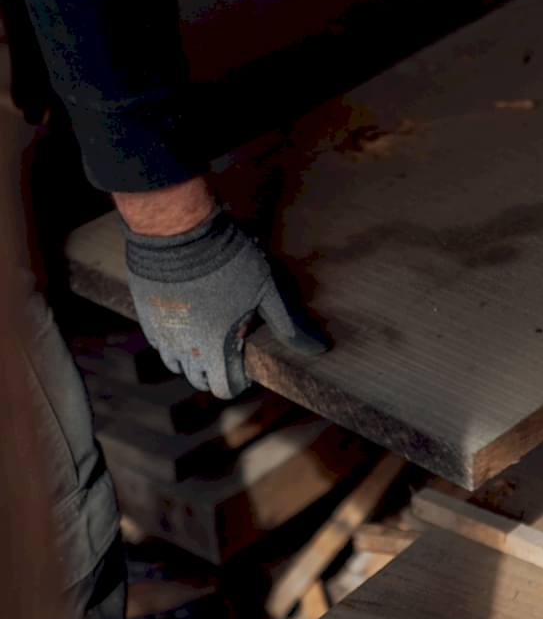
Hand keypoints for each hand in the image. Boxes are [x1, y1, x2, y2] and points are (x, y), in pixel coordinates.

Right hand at [124, 207, 327, 397]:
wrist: (178, 230)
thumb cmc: (227, 259)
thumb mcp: (267, 290)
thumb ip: (290, 325)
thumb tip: (320, 350)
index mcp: (216, 349)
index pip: (225, 389)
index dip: (239, 382)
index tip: (247, 366)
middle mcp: (185, 349)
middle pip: (199, 380)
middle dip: (216, 372)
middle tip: (229, 349)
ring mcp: (162, 333)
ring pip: (175, 364)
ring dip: (191, 360)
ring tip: (206, 338)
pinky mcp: (145, 314)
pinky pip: (157, 342)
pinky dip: (171, 342)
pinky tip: (184, 323)